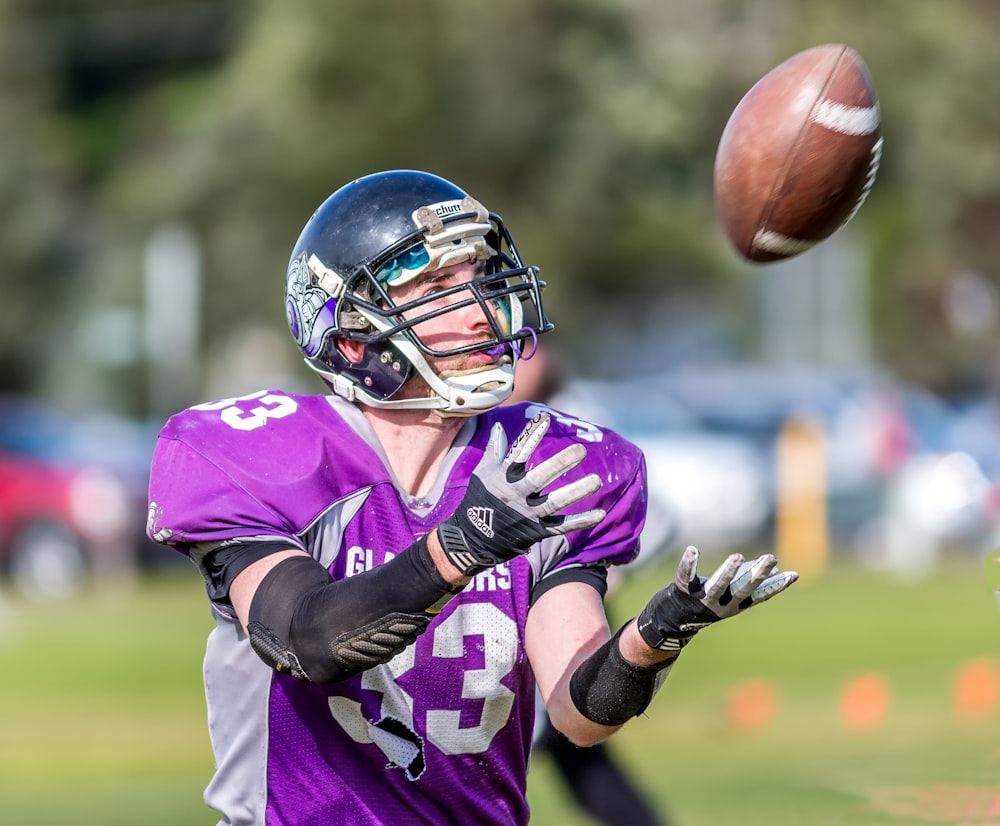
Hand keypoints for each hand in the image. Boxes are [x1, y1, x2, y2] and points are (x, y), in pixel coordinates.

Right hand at [438, 412, 604, 574]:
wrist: (471, 539)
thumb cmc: (478, 500)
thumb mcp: (482, 473)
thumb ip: (494, 450)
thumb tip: (498, 426)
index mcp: (503, 477)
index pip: (519, 451)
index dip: (531, 434)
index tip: (545, 417)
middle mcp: (516, 494)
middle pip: (541, 477)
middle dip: (560, 463)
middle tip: (581, 450)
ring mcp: (527, 514)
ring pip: (555, 502)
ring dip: (576, 492)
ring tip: (596, 480)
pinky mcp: (536, 530)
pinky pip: (562, 526)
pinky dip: (581, 521)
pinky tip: (600, 513)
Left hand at [636, 545, 797, 651]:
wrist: (674, 621)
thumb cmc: (707, 601)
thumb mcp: (730, 594)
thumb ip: (748, 581)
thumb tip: (774, 565)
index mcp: (737, 605)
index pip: (761, 596)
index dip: (777, 586)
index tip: (794, 574)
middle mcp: (723, 605)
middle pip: (743, 590)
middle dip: (757, 575)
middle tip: (771, 558)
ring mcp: (703, 600)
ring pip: (718, 585)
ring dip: (728, 571)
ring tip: (738, 556)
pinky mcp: (684, 593)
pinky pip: (686, 577)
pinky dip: (689, 564)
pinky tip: (693, 550)